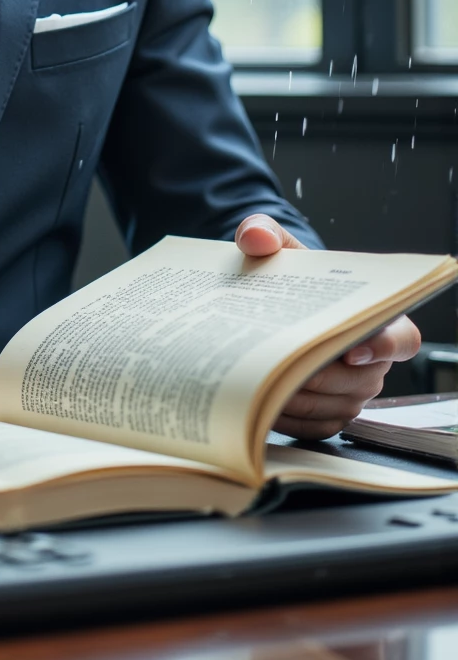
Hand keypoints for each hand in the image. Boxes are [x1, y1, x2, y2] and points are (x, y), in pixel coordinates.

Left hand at [235, 214, 420, 438]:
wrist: (274, 304)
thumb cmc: (288, 276)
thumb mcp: (274, 247)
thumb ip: (262, 231)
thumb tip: (256, 238)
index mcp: (376, 317)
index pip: (403, 338)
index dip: (384, 346)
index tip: (352, 349)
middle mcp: (374, 361)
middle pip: (360, 380)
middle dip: (318, 376)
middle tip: (281, 368)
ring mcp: (354, 392)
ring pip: (336, 407)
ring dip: (299, 399)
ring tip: (262, 384)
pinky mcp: (331, 415)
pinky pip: (317, 428)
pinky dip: (290, 420)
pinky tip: (260, 405)